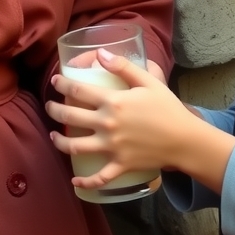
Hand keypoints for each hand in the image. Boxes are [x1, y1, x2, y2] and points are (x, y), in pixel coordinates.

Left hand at [46, 49, 193, 190]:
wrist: (184, 140)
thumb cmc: (167, 108)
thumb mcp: (148, 81)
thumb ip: (123, 66)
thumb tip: (100, 53)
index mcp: (113, 102)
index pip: (79, 91)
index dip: (63, 84)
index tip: (55, 81)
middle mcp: (107, 125)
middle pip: (71, 117)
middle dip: (55, 110)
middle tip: (49, 106)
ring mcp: (111, 147)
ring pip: (76, 147)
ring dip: (60, 142)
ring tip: (53, 136)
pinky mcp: (120, 165)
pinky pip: (98, 177)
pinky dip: (85, 181)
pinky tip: (75, 181)